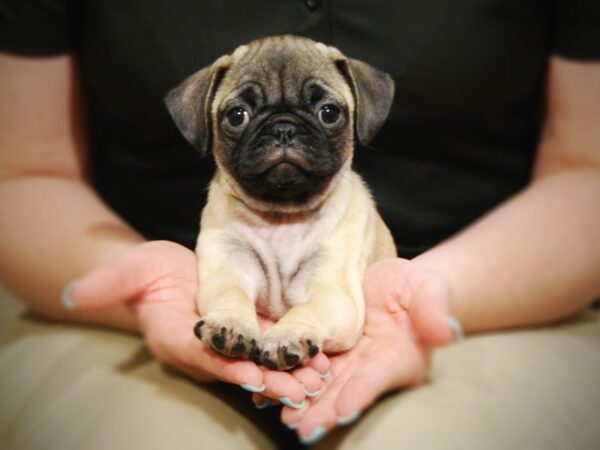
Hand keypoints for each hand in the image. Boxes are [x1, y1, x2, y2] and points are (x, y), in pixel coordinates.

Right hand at [65, 240, 326, 402]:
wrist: (175, 274)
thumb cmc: (152, 271)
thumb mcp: (134, 268)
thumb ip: (110, 282)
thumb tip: (74, 293)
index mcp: (179, 339)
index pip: (203, 355)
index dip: (226, 363)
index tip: (252, 372)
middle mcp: (209, 351)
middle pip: (240, 366)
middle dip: (269, 378)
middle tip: (300, 387)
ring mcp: (233, 346)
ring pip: (263, 363)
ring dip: (289, 372)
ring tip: (319, 378)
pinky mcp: (252, 336)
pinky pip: (275, 349)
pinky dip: (295, 356)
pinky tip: (322, 359)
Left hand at [278, 258, 458, 443]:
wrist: (390, 282)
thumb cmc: (415, 286)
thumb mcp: (428, 289)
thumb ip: (434, 309)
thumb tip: (449, 332)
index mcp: (398, 359)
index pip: (378, 377)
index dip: (361, 392)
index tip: (344, 408)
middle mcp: (369, 369)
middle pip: (345, 391)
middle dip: (323, 410)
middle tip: (301, 427)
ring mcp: (346, 364)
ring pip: (321, 385)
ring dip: (302, 401)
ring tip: (280, 412)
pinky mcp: (326, 354)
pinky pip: (305, 368)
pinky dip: (288, 378)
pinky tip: (266, 387)